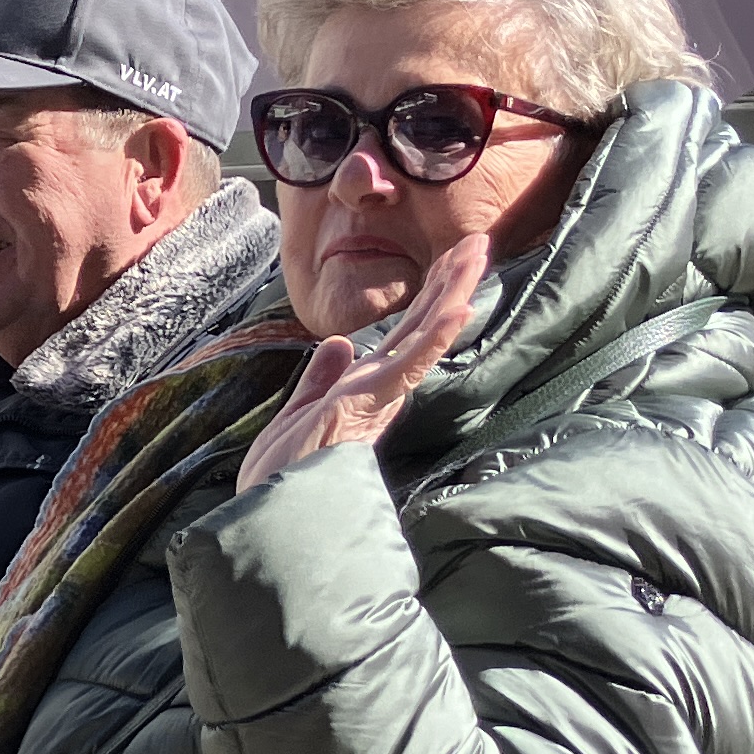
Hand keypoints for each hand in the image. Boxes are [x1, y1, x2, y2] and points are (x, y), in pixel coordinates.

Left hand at [237, 235, 494, 494]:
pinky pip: (408, 366)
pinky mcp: (369, 405)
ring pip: (425, 335)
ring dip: (452, 293)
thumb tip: (338, 344)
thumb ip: (321, 378)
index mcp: (366, 387)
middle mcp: (380, 389)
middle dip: (450, 282)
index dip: (428, 295)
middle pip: (423, 325)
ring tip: (477, 255)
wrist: (272, 513)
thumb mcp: (301, 411)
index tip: (450, 259)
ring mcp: (378, 396)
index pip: (405, 332)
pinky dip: (433, 338)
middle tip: (480, 241)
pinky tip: (458, 310)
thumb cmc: (286, 472)